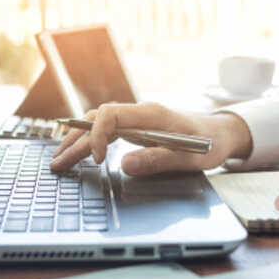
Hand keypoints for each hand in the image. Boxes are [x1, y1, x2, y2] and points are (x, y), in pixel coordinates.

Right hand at [49, 102, 251, 175]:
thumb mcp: (188, 157)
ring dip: (77, 141)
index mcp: (150, 114)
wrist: (220, 134)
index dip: (97, 136)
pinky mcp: (135, 128)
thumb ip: (158, 160)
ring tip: (60, 159)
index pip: (110, 115)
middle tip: (58, 164)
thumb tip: (125, 164)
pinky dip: (88, 141)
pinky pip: (105, 130)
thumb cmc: (208, 145)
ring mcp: (135, 119)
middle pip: (96, 121)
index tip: (98, 161)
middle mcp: (139, 113)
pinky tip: (77, 152)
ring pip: (97, 124)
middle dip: (75, 142)